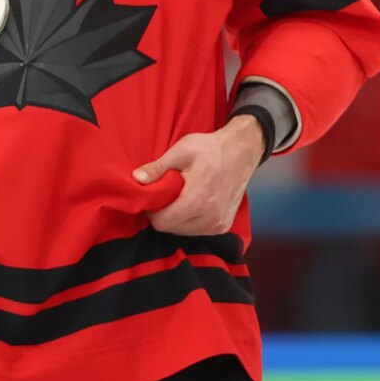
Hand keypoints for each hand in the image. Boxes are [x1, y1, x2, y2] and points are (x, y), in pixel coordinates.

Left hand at [134, 115, 265, 235]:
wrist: (243, 150)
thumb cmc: (211, 148)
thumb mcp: (182, 150)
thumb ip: (158, 167)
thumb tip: (136, 179)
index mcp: (198, 201)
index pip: (162, 223)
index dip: (153, 211)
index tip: (156, 197)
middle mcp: (210, 218)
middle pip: (171, 229)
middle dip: (165, 215)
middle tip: (169, 196)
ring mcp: (219, 224)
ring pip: (184, 232)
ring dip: (178, 219)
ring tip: (183, 198)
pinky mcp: (225, 226)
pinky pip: (198, 231)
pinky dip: (191, 221)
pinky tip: (195, 204)